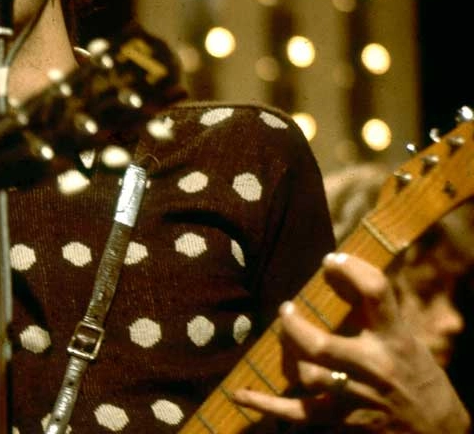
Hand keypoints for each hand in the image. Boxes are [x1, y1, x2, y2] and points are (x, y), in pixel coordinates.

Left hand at [232, 252, 470, 432]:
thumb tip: (338, 272)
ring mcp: (355, 396)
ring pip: (306, 374)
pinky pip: (296, 412)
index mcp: (395, 338)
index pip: (376, 293)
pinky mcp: (342, 419)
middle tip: (287, 309)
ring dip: (286, 354)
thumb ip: (376, 311)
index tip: (332, 260)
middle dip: (293, 326)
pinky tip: (239, 393)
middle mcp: (374, 366)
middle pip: (320, 345)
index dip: (353, 269)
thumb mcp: (405, 338)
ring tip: (282, 338)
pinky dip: (265, 404)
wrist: (438, 429)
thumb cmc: (418, 375)